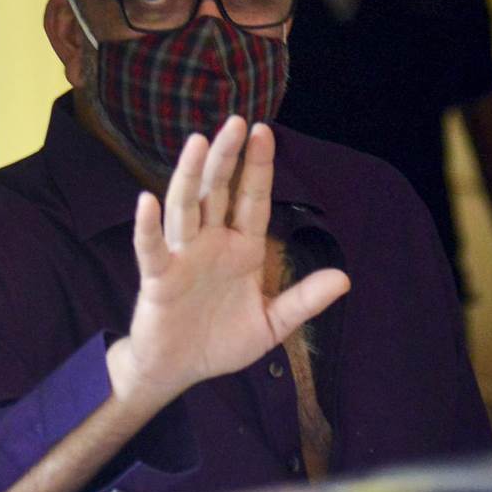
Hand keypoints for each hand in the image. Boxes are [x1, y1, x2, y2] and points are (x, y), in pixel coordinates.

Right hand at [107, 116, 350, 405]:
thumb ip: (303, 301)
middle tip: (237, 121)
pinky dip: (147, 226)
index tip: (265, 131)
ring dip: (190, 175)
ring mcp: (182, 256)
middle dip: (227, 157)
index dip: (258, 167)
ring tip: (198, 142)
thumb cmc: (222, 341)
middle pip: (218, 191)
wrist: (180, 370)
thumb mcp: (271, 324)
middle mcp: (211, 242)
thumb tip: (345, 279)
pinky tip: (147, 201)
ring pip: (185, 208)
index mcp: (242, 248)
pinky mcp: (157, 278)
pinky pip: (151, 249)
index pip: (252, 199)